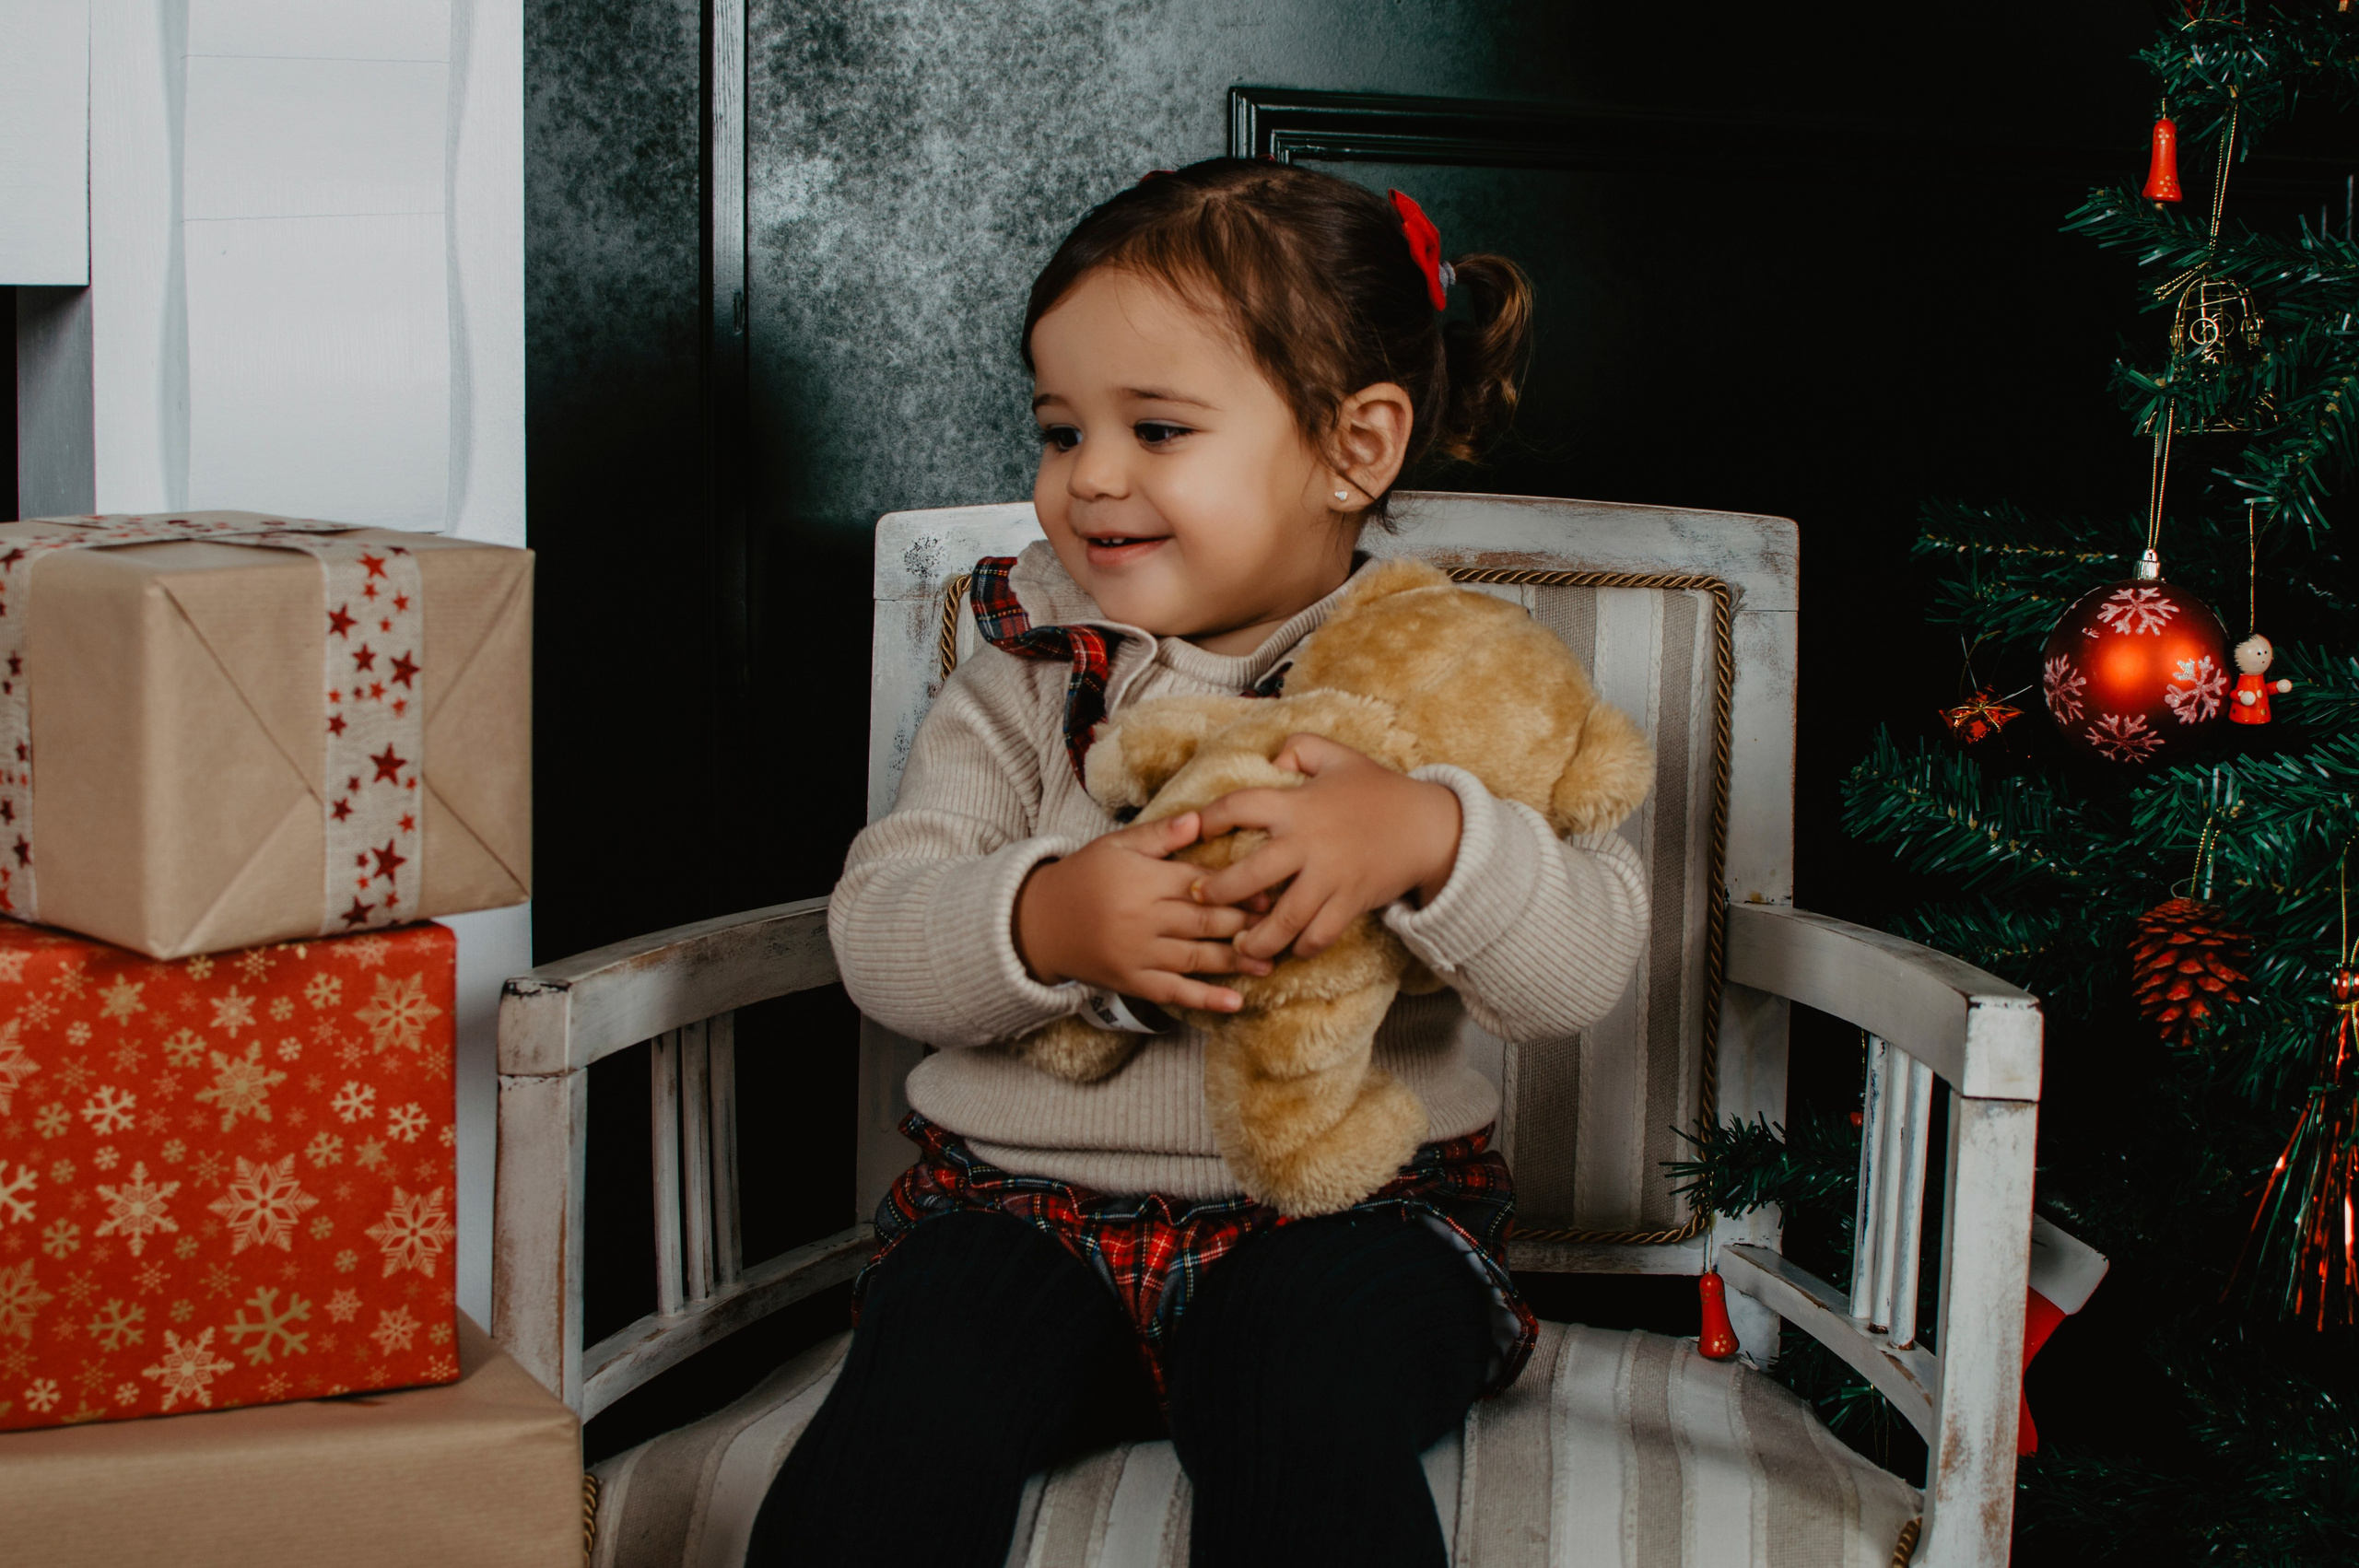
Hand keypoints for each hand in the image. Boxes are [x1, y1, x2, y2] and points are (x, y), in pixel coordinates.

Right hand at [1013, 813, 1273, 1012]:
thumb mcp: (1115, 846)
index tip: (1272, 889)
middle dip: (1245, 923)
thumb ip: (1159, 836)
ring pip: (1196, 958)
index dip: (1238, 888)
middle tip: (1281, 923)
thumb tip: (1200, 819)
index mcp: (1143, 880)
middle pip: (1204, 921)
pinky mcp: (1132, 982)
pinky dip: (1205, 1000)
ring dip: (1236, 961)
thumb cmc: (1083, 876)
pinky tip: (1235, 1003)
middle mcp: (1143, 919)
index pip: (1200, 883)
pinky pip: (1174, 993)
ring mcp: (1138, 954)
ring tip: (1271, 961)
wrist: (1038, 923)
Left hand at [1192, 734, 1461, 961]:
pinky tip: (1289, 950)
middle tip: (1199, 898)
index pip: (1239, 807)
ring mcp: (1329, 878)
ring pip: (1283, 919)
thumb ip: (1301, 748)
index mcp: (1298, 805)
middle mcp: (1308, 844)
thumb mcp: (1339, 756)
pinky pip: (1319, 935)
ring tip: (1238, 946)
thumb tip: (1272, 759)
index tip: (1192, 831)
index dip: (1209, 818)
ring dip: (1256, 938)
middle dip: (1218, 892)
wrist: (1428, 826)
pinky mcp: (1350, 903)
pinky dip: (1302, 947)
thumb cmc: (1379, 790)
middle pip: (1249, 876)